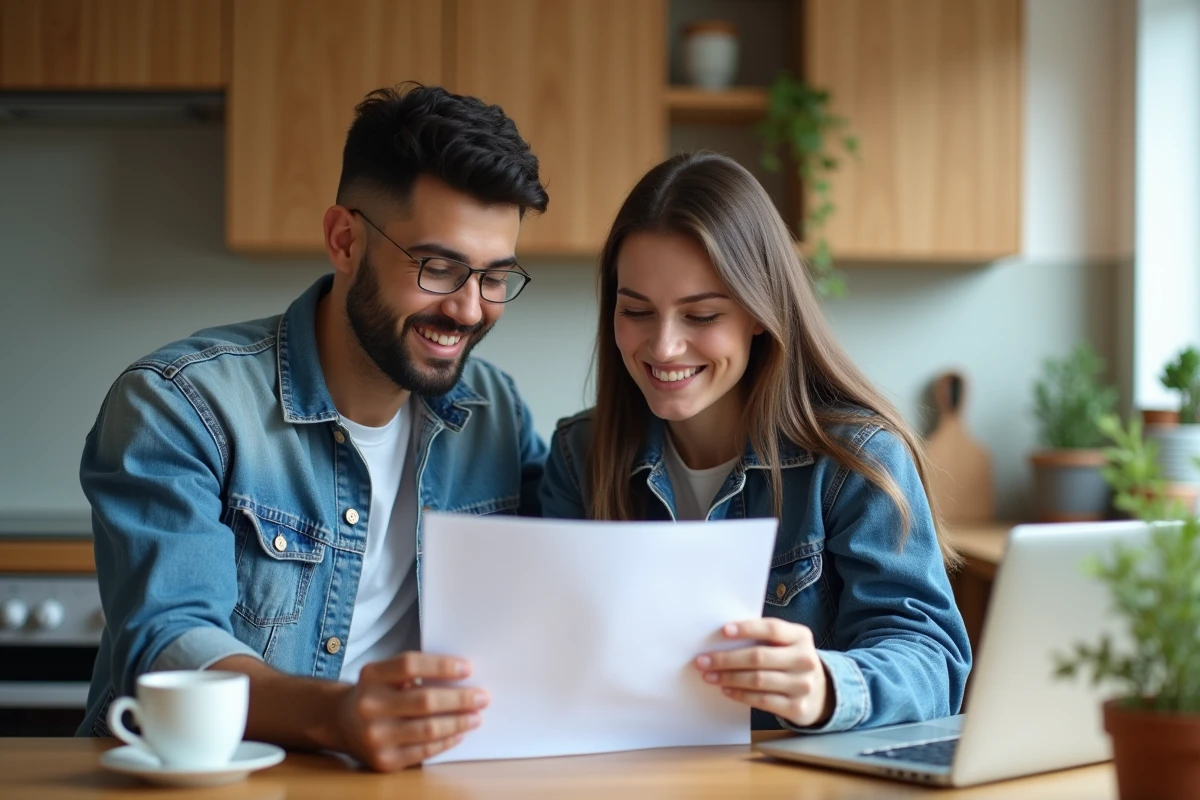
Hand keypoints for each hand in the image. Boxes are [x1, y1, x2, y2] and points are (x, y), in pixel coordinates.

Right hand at [335, 652, 487, 770]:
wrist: (341, 723)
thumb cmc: (375, 692)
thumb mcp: (384, 674)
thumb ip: (414, 672)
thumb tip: (461, 678)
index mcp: (371, 676)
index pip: (410, 665)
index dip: (441, 665)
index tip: (467, 668)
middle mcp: (369, 706)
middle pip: (425, 700)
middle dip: (460, 699)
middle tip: (482, 697)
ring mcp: (375, 736)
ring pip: (428, 729)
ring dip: (459, 722)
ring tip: (476, 716)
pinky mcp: (383, 760)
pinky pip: (424, 751)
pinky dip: (446, 741)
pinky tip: (459, 733)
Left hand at [694, 619, 833, 727]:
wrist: (821, 693)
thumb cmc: (791, 661)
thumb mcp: (786, 644)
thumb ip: (764, 638)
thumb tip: (722, 639)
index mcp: (801, 636)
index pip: (772, 629)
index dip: (747, 628)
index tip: (724, 631)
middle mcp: (805, 660)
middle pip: (759, 657)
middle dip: (726, 659)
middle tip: (703, 660)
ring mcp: (803, 685)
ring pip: (757, 680)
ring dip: (728, 678)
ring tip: (709, 676)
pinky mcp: (797, 707)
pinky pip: (762, 700)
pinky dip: (740, 695)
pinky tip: (726, 690)